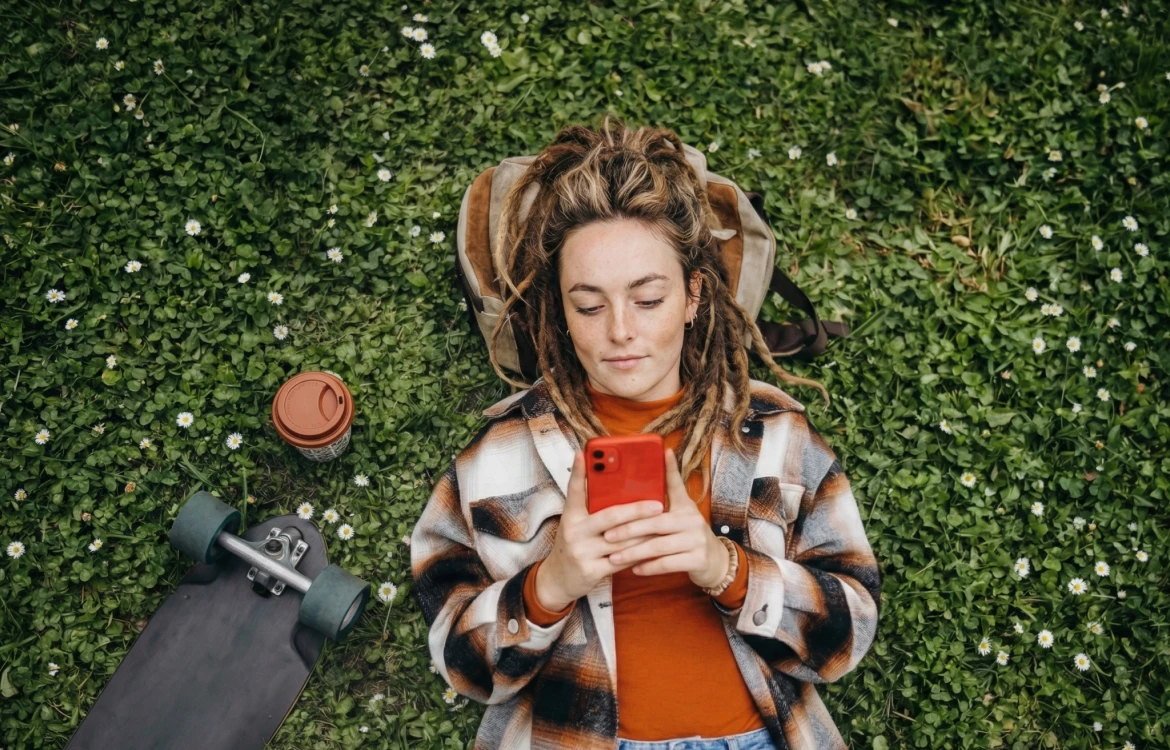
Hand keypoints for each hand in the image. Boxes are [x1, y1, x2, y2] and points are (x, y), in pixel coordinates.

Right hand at [534, 450, 662, 610]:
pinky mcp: (591, 570)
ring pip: (621, 540)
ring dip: (645, 532)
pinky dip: (638, 553)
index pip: (574, 490)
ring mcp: (582, 552)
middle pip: (610, 516)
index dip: (579, 471)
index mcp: (570, 516)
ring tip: (663, 524)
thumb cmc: (574, 544)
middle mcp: (574, 532)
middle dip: (637, 509)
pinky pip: (622, 560)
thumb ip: (589, 507)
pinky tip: (652, 546)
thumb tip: (613, 485)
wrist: (557, 580)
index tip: (584, 453)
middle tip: (659, 504)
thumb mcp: (575, 524)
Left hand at [602, 447, 729, 589]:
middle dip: (629, 529)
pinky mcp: (698, 560)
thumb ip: (665, 501)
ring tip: (614, 557)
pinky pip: (668, 564)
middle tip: (608, 535)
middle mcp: (693, 521)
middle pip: (656, 523)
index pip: (676, 485)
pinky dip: (649, 567)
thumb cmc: (688, 535)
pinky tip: (634, 569)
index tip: (664, 452)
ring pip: (659, 546)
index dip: (671, 469)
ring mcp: (697, 541)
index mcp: (685, 507)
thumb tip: (651, 473)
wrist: (715, 562)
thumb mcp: (681, 514)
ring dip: (634, 552)